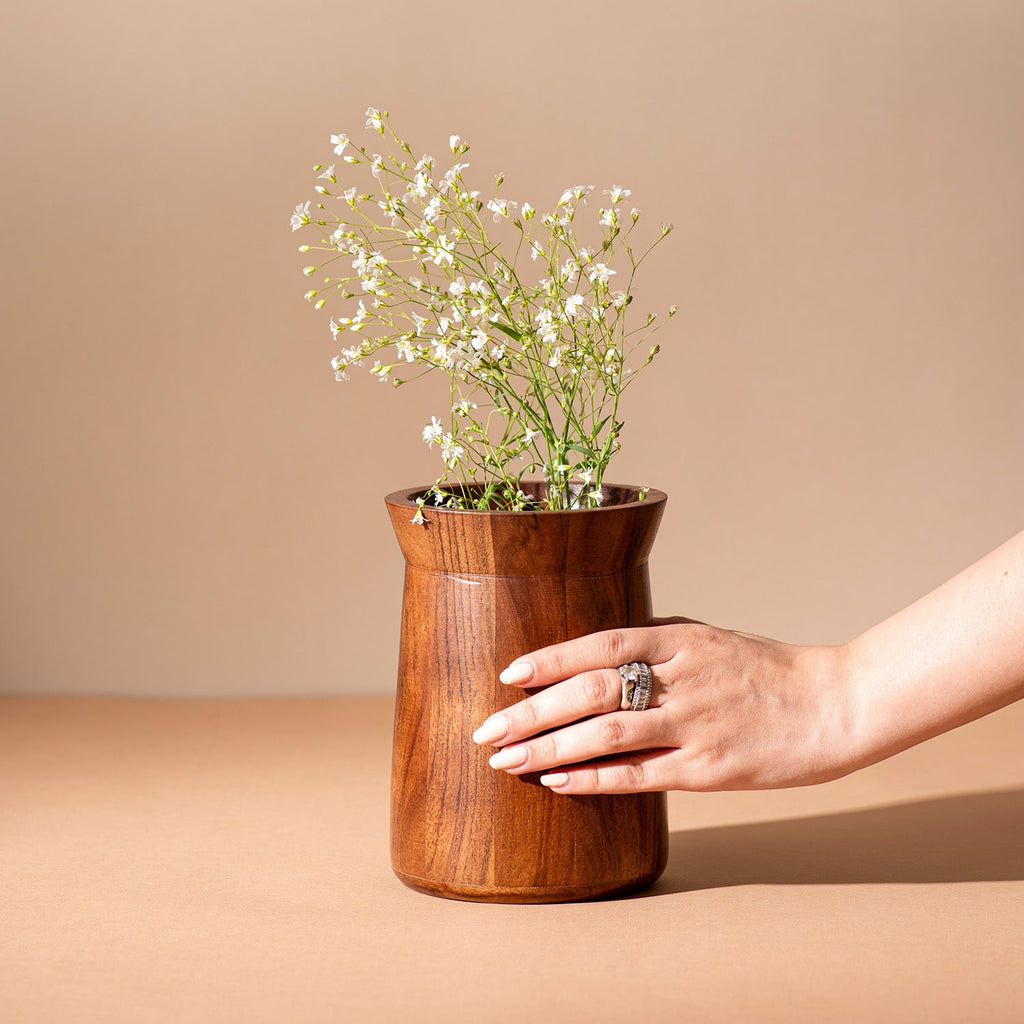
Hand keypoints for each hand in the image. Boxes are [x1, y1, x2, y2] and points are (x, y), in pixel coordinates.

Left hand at [472, 621, 858, 793]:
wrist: (836, 704)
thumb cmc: (767, 670)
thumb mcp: (710, 640)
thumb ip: (656, 643)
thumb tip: (595, 654)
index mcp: (682, 638)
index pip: (600, 643)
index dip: (550, 659)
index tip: (507, 674)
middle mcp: (682, 677)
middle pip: (591, 690)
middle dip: (531, 710)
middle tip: (485, 728)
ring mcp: (695, 724)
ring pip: (606, 733)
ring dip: (548, 747)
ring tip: (506, 759)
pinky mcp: (709, 769)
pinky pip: (639, 775)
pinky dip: (592, 778)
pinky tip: (556, 783)